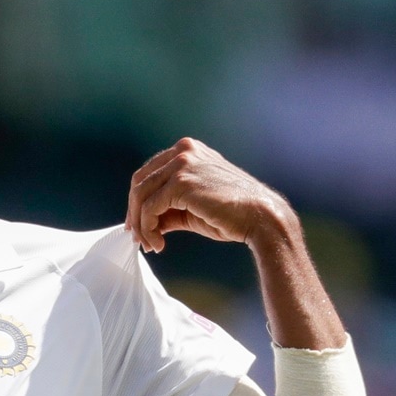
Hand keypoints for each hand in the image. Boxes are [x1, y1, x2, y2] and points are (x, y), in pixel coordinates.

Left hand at [125, 138, 291, 253]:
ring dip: (140, 225)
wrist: (261, 218)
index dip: (138, 200)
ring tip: (150, 245)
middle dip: (134, 213)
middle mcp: (183, 150)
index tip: (136, 224)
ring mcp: (182, 163)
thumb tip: (142, 222)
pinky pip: (150, 208)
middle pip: (140, 182)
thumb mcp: (192, 207)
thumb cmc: (231, 215)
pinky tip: (159, 244)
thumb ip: (168, 207)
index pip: (149, 173)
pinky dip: (148, 228)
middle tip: (138, 239)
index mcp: (188, 150)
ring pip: (141, 196)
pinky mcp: (181, 182)